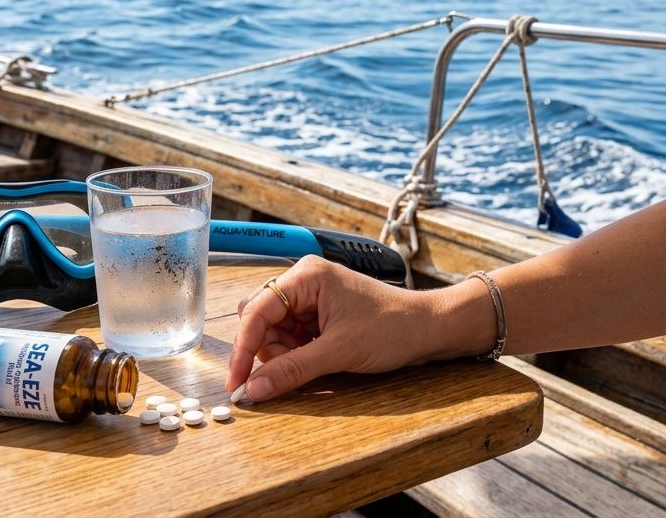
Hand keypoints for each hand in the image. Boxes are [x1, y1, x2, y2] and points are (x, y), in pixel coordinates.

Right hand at [225, 255, 483, 401]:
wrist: (428, 329)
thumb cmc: (391, 328)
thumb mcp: (338, 352)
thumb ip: (292, 369)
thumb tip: (254, 388)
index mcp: (306, 276)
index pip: (256, 311)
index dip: (243, 348)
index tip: (237, 381)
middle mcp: (303, 281)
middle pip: (260, 319)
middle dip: (268, 350)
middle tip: (286, 373)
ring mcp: (310, 296)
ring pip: (273, 330)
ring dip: (283, 354)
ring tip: (315, 361)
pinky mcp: (318, 313)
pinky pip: (290, 335)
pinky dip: (296, 353)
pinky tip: (318, 359)